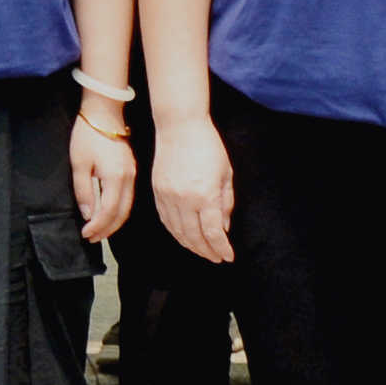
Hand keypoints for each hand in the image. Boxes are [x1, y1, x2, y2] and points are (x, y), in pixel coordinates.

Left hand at [67, 106, 135, 245]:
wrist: (104, 113)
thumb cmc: (88, 136)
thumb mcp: (80, 163)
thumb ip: (84, 191)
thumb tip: (88, 214)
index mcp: (115, 177)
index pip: (109, 211)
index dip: (98, 226)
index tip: (86, 234)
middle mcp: (128, 178)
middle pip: (122, 212)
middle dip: (108, 229)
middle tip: (92, 238)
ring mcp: (132, 173)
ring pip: (127, 206)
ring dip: (114, 221)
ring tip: (100, 231)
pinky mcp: (131, 169)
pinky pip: (128, 197)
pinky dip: (119, 210)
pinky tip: (109, 213)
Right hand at [149, 112, 235, 265]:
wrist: (179, 126)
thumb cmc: (208, 146)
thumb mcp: (226, 173)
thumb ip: (226, 202)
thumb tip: (224, 227)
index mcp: (206, 195)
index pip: (214, 232)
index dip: (222, 248)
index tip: (228, 257)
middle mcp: (185, 200)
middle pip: (195, 237)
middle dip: (207, 251)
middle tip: (216, 258)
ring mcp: (168, 196)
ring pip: (178, 231)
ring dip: (191, 245)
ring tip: (202, 251)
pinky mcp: (157, 191)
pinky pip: (166, 220)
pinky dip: (175, 232)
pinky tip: (183, 236)